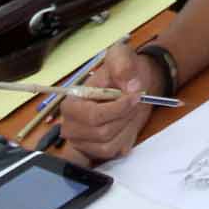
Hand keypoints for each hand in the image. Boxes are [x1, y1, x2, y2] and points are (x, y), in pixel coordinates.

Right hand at [54, 43, 159, 165]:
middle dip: (125, 117)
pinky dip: (126, 137)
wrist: (131, 84)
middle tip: (136, 102)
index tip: (136, 96)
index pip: (93, 116)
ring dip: (127, 127)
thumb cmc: (121, 72)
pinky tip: (127, 123)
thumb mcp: (121, 56)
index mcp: (71, 103)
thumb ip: (123, 65)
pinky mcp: (96, 151)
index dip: (118, 109)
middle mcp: (72, 125)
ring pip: (109, 144)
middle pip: (102, 132)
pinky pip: (114, 151)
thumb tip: (131, 86)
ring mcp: (82, 141)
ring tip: (131, 111)